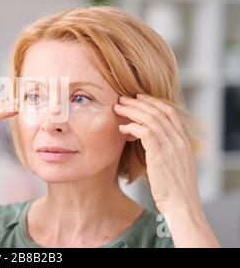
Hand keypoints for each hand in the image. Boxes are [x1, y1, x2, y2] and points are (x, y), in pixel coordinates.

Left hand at [113, 93, 198, 213]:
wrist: (182, 204)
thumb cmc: (175, 188)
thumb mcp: (176, 164)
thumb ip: (167, 149)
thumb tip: (151, 141)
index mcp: (183, 141)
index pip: (170, 112)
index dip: (153, 101)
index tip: (139, 97)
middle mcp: (178, 140)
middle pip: (157, 112)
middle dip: (138, 103)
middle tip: (122, 99)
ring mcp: (170, 147)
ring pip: (150, 119)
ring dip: (131, 111)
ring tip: (118, 108)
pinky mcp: (159, 155)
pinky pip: (144, 132)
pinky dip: (132, 127)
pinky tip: (122, 128)